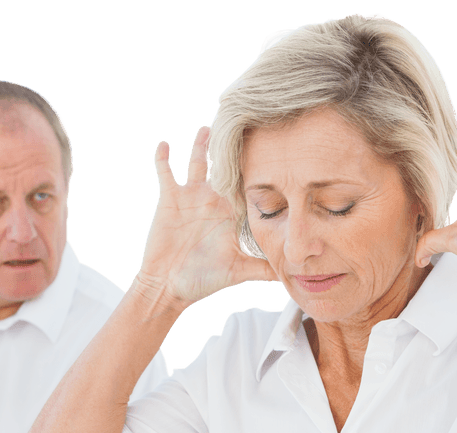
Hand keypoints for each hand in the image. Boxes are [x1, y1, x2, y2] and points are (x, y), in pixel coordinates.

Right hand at [136, 126, 275, 309]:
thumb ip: (263, 269)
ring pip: (197, 163)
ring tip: (208, 128)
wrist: (169, 285)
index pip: (247, 185)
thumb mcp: (238, 272)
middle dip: (232, 149)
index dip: (257, 168)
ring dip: (201, 146)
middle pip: (224, 167)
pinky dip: (164, 159)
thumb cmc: (203, 281)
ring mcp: (190, 197)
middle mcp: (212, 201)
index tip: (273, 148)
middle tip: (245, 123)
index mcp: (230, 214)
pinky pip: (166, 173)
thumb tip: (292, 274)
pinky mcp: (169, 199)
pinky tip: (165, 144)